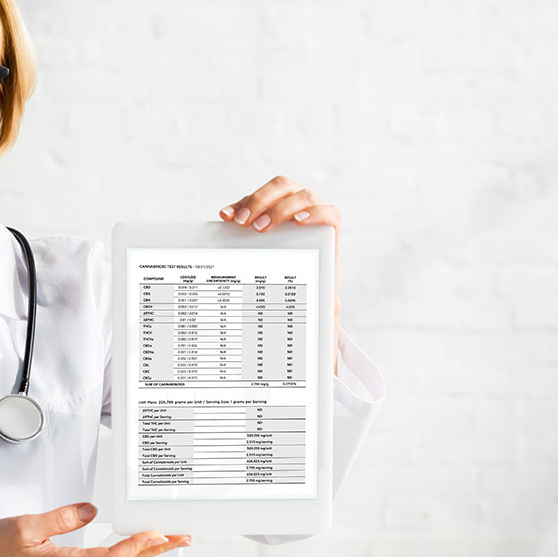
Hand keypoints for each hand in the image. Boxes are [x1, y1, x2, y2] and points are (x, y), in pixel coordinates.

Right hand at [0, 502, 189, 556]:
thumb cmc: (2, 546)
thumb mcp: (27, 525)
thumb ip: (61, 517)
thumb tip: (90, 509)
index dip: (135, 546)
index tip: (155, 533)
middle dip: (155, 549)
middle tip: (181, 537)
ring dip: (146, 550)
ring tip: (170, 538)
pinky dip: (130, 550)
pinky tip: (141, 542)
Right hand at [219, 176, 342, 374]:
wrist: (300, 302)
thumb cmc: (311, 315)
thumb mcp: (318, 326)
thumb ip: (324, 336)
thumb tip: (327, 367)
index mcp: (326, 248)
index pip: (331, 216)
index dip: (318, 213)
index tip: (297, 225)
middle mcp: (309, 224)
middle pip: (301, 194)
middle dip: (278, 205)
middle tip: (256, 227)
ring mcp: (287, 215)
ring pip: (279, 188)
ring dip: (257, 200)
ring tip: (237, 221)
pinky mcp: (266, 214)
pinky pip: (254, 200)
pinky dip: (240, 204)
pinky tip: (226, 217)